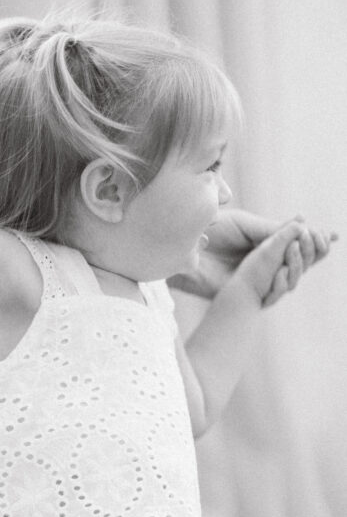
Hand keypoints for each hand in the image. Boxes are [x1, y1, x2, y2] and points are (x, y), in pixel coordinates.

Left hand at [168, 208, 336, 299]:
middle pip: (302, 262)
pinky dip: (284, 280)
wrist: (185, 249)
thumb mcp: (245, 225)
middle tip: (319, 238)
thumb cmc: (210, 231)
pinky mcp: (251, 294)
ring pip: (293, 277)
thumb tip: (302, 222)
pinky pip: (274, 292)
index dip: (317, 241)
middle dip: (313, 251)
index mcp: (268, 242)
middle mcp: (268, 262)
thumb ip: (272, 228)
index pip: (299, 244)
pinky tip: (287, 268)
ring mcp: (261, 278)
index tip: (333, 235)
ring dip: (300, 262)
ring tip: (300, 245)